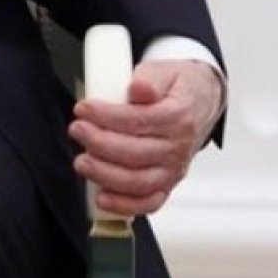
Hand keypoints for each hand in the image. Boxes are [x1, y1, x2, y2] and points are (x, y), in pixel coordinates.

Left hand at [69, 60, 222, 215]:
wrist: (199, 102)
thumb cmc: (175, 88)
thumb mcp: (164, 72)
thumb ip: (149, 79)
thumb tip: (139, 88)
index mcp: (178, 117)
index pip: (138, 121)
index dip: (106, 116)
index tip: (84, 109)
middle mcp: (178, 147)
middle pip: (135, 154)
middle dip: (99, 143)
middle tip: (77, 130)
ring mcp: (173, 170)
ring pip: (138, 181)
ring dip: (105, 175)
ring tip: (81, 161)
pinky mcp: (166, 184)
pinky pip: (149, 202)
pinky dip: (125, 205)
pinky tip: (101, 198)